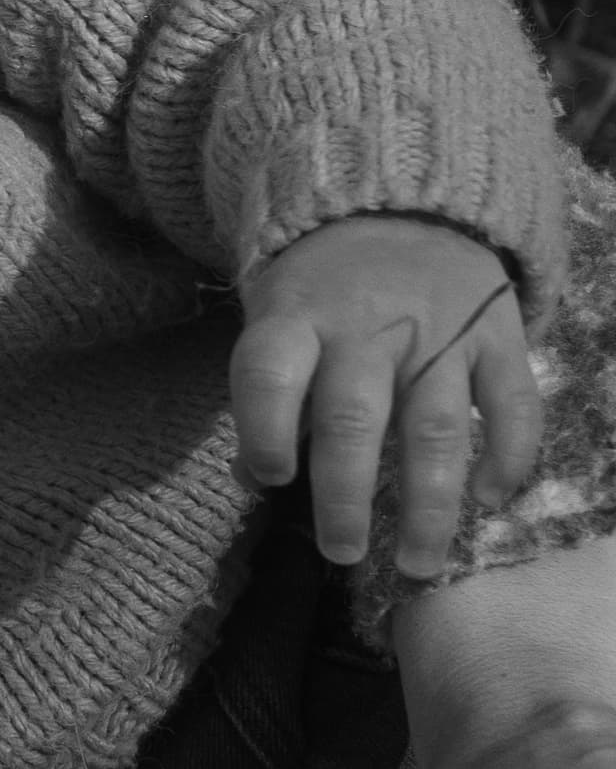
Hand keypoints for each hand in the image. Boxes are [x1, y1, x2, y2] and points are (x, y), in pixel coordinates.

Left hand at [231, 214, 539, 585]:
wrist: (402, 205)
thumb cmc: (326, 291)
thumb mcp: (277, 320)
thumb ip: (268, 396)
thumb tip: (253, 481)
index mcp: (299, 318)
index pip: (268, 373)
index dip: (263, 432)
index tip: (271, 479)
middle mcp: (368, 327)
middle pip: (353, 418)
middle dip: (345, 496)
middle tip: (341, 552)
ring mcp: (440, 333)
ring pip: (436, 428)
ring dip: (428, 504)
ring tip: (418, 563)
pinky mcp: (498, 336)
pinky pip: (513, 405)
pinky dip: (507, 457)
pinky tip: (489, 500)